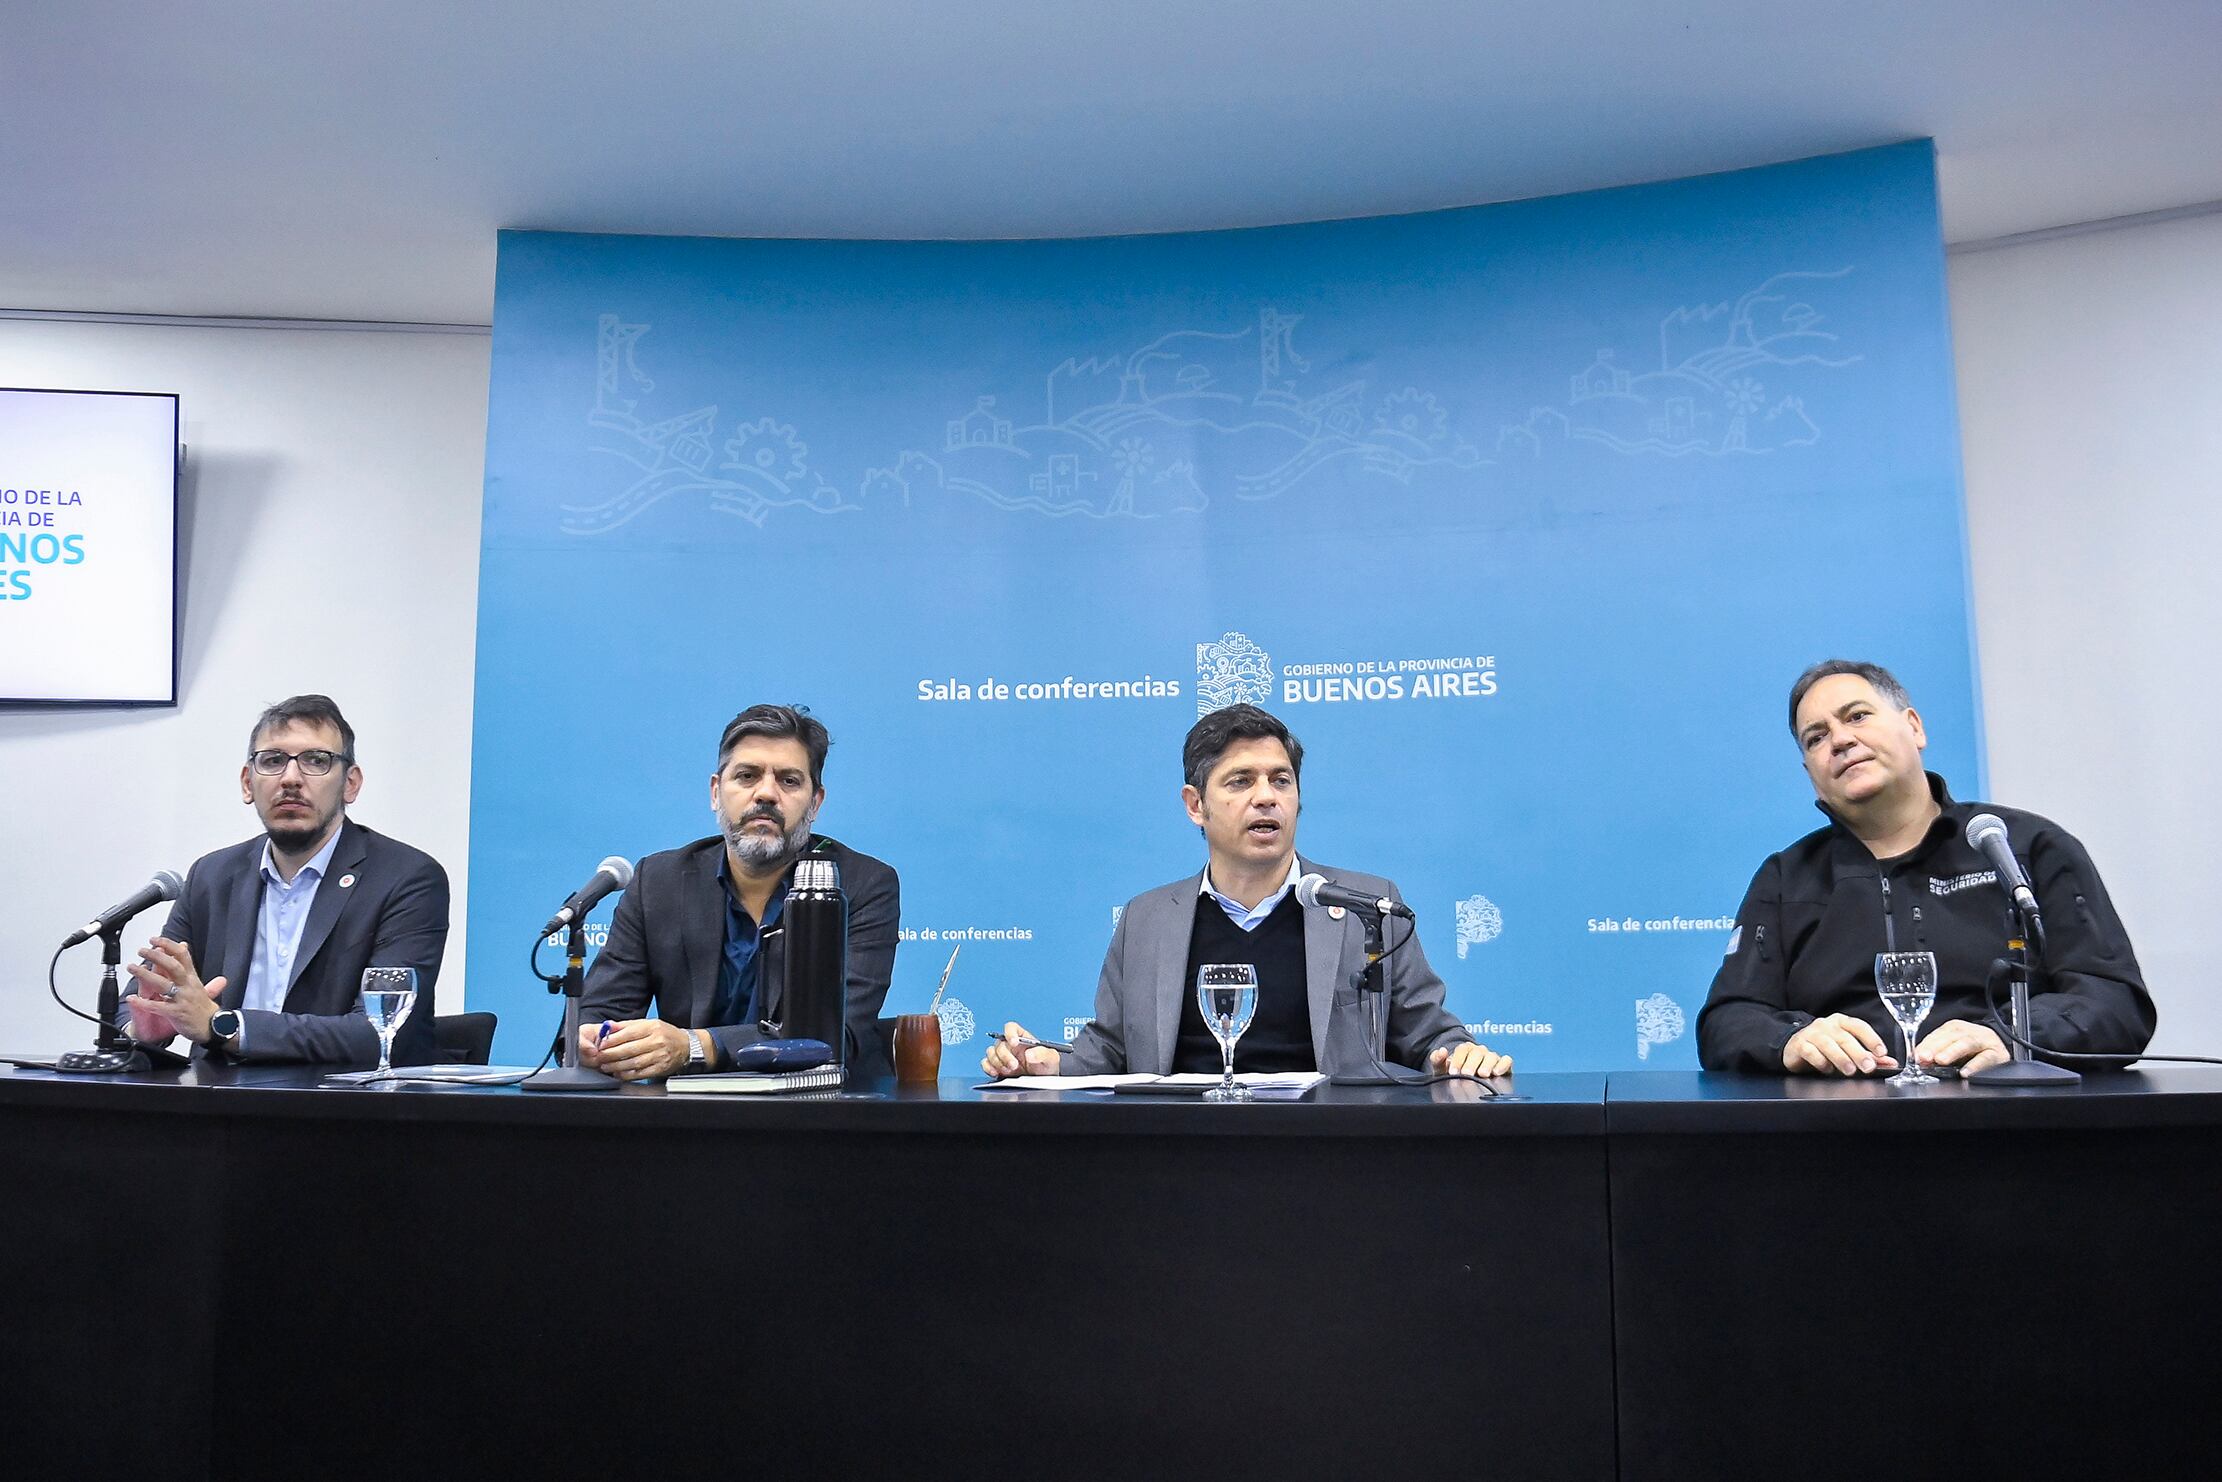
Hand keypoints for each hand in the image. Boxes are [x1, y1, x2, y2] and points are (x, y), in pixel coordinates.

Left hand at [123, 937, 228, 1044]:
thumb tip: (186, 948)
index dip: (169, 945)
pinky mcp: (176, 1013)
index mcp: (192, 978)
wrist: (214, 1027)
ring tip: (132, 967)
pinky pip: (158, 1006)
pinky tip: (133, 998)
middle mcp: (188, 986)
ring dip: (146, 975)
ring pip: (163, 984)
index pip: (182, 956)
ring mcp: (182, 999)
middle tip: (142, 950)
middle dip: (157, 956)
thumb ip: (189, 967)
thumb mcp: (200, 984)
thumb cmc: (204, 1008)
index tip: (155, 939)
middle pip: (173, 966)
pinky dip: (144, 1003)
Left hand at [589, 1019, 693, 1080]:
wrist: (686, 1046)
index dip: (613, 1040)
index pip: (629, 1033)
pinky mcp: (661, 1068)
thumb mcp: (648, 1024)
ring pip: (634, 1062)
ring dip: (617, 1066)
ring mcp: (660, 1056)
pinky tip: (619, 1074)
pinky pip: (641, 1073)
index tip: (601, 1044)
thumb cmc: (665, 1034)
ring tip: (606, 1066)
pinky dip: (628, 1075)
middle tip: (600, 1057)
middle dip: (611, 1054)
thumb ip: (627, 1026)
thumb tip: (608, 1027)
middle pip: (630, 1049)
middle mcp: (657, 1041)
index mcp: (652, 1027)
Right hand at [980, 1022, 1060, 1078]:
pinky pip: (985, 1063)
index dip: (1010, 1033)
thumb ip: (1042, 1053)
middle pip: (999, 1043)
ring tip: (1009, 1071)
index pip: (1011, 1027)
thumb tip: (1029, 1053)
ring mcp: (1003, 1056)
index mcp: (1022, 1038)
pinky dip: (988, 1067)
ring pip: (991, 1052)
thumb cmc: (1046, 1067)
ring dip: (997, 1062)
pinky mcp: (997, 1067)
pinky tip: (996, 1072)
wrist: (1043, 1083)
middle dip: (1005, 1056)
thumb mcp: (1051, 1058)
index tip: (1014, 1042)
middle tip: (1014, 1065)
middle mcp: (1011, 1046)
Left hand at [1431, 1041, 1511, 1077]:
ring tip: (1482, 1074)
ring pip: (1491, 1056)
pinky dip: (1503, 1064)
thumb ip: (1437, 1060)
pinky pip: (1507, 1060)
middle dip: (1471, 1063)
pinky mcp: (1504, 1065)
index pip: (1462, 1049)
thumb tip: (1441, 1051)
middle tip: (1467, 1074)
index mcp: (1465, 1049)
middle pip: (1477, 1053)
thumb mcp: (1442, 1069)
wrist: (1466, 1082)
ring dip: (1487, 1065)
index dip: (1458, 1060)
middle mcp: (1479, 1051)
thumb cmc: (1455, 1074)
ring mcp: (1492, 1057)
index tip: (1453, 1072)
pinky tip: (1497, 1072)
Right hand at [1782, 1013, 1896, 1075]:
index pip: (1859, 1026)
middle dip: (1858, 1053)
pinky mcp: (1799, 1045)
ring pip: (1828, 1044)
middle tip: (1868, 1067)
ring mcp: (1812, 1034)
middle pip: (1845, 1037)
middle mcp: (1827, 1025)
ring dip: (1840, 1058)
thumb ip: (1869, 1055)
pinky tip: (1827, 1069)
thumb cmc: (1825, 1046)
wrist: (1795, 1046)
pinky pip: (1810, 1051)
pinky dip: (1820, 1061)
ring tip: (1850, 1071)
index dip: (1871, 1038)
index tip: (1881, 1052)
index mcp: (1842, 1022)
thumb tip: (1891, 1063)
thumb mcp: (1848, 1048)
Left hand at [1916, 1019, 2009, 1073]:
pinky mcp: (1999, 1054)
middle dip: (1936, 1047)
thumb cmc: (1973, 1051)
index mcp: (1956, 1028)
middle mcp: (1971, 1032)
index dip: (1926, 1045)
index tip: (1916, 1056)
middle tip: (1925, 1058)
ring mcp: (1986, 1041)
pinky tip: (1965, 1073)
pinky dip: (1975, 1066)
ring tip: (1941, 1061)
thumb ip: (1936, 1052)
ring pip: (1968, 1043)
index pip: (1939, 1034)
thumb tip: (1919, 1060)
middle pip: (1952, 1036)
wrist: (2001, 1049)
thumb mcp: (1953, 1049)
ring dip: (1952, 1051)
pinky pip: (1987, 1058)